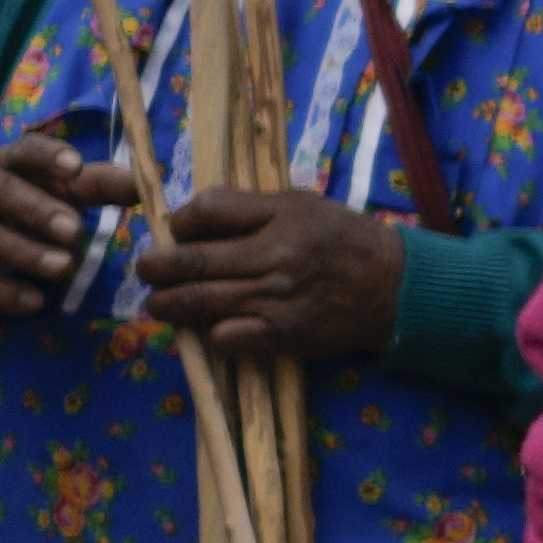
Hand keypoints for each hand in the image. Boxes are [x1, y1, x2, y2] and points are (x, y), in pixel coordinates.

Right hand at [0, 145, 142, 316]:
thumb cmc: (29, 195)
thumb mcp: (63, 186)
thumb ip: (102, 184)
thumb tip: (148, 182)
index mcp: (11, 163)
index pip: (25, 151)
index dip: (47, 155)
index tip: (75, 165)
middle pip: (1, 192)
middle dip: (36, 211)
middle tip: (73, 230)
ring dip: (24, 253)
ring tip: (63, 268)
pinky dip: (0, 290)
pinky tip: (34, 302)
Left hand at [138, 187, 405, 365]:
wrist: (395, 288)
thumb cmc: (344, 240)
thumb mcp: (301, 204)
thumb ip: (249, 208)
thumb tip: (192, 220)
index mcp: (278, 217)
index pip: (205, 210)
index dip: (179, 222)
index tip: (177, 232)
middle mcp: (273, 256)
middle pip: (189, 260)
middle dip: (154, 267)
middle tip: (147, 271)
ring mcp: (275, 298)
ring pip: (196, 301)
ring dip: (166, 304)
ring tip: (160, 304)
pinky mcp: (282, 334)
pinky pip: (225, 337)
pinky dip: (208, 334)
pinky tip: (210, 328)